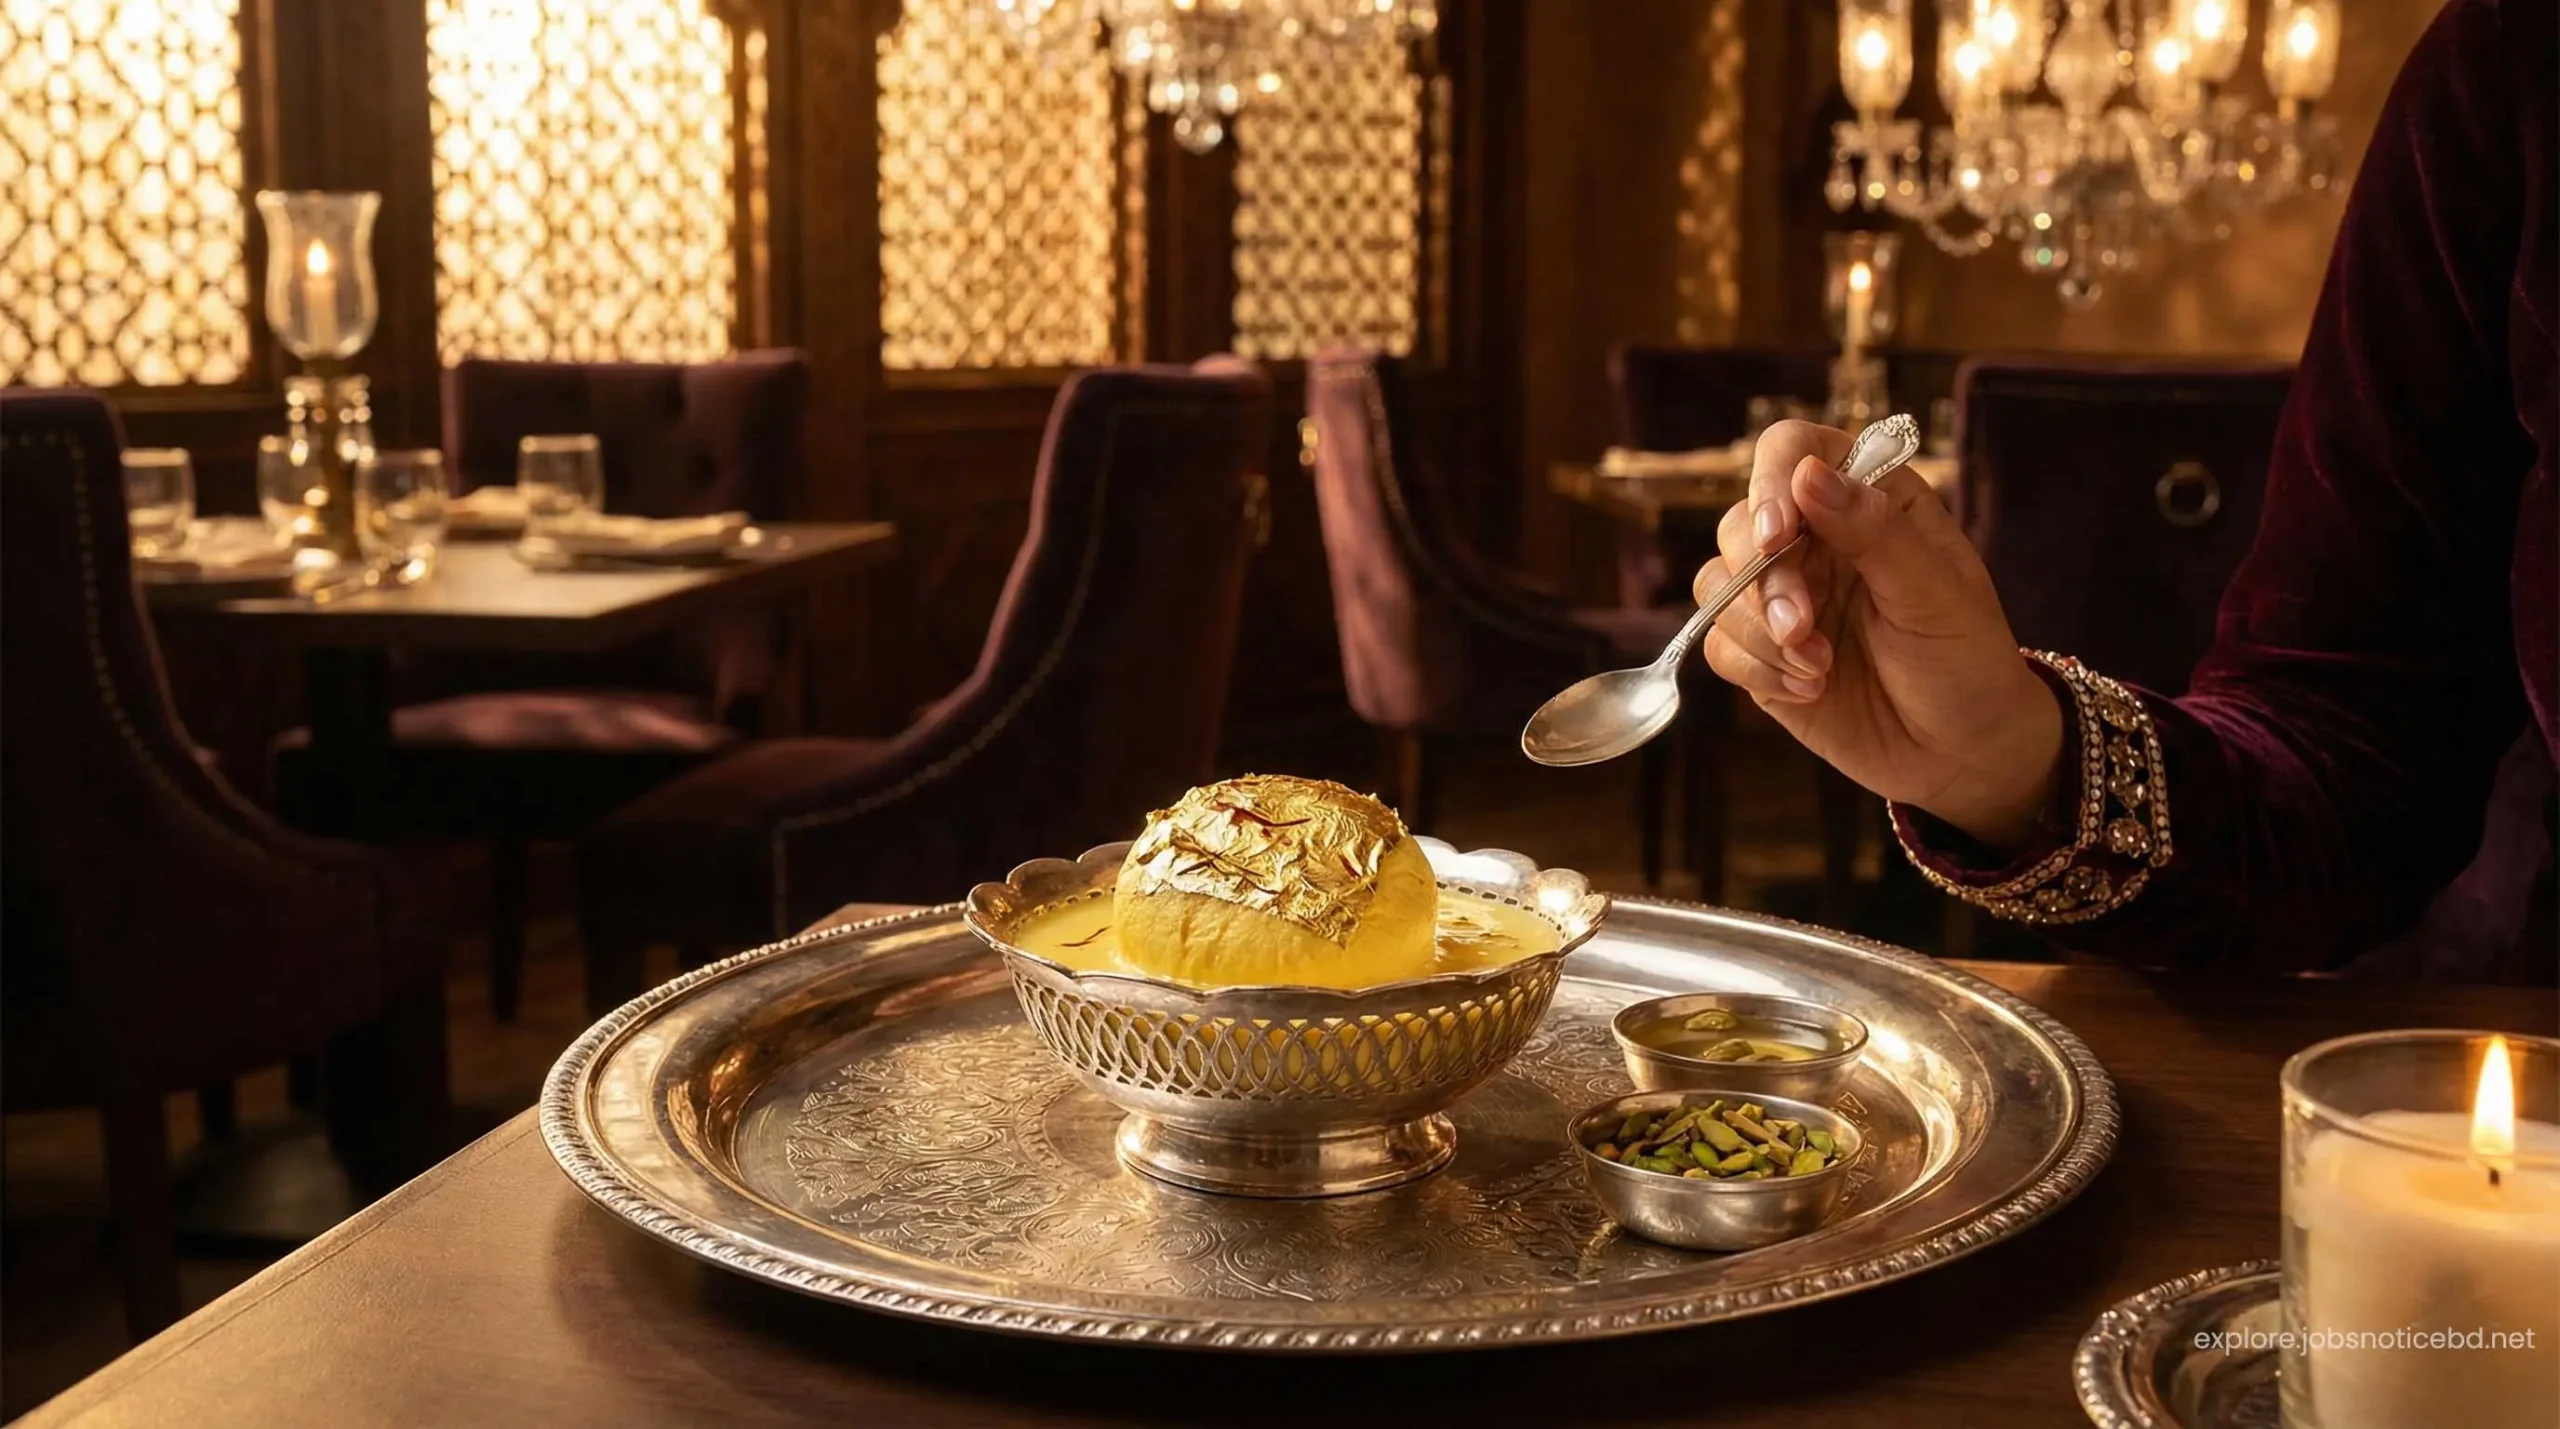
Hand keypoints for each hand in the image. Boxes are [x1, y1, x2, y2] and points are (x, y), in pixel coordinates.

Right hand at [1695, 420, 2064, 849]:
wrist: (1962, 753)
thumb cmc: (1965, 660)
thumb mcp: (1935, 593)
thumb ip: (1873, 530)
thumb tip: (1808, 473)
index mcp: (1867, 500)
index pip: (1793, 451)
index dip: (1771, 482)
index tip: (1777, 536)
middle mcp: (1815, 538)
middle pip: (1741, 524)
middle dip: (1763, 580)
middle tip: (1802, 627)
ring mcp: (1782, 596)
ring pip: (1716, 585)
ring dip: (1757, 631)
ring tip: (1818, 668)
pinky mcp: (1759, 653)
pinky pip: (1717, 645)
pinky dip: (1755, 669)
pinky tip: (1809, 689)